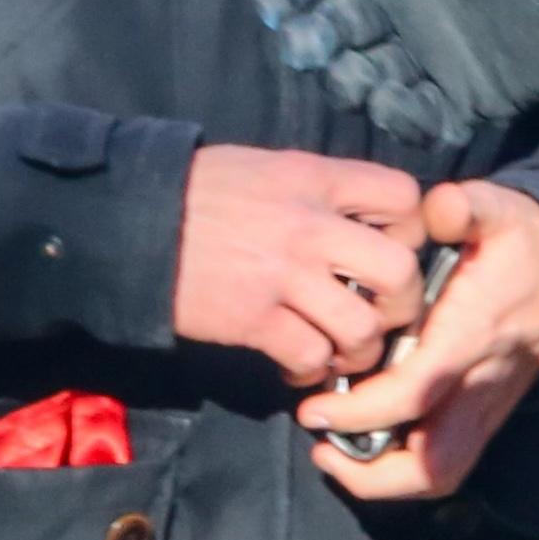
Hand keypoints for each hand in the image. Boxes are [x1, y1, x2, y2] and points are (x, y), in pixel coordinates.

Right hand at [171, 144, 427, 384]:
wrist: (129, 221)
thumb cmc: (196, 191)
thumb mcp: (264, 168)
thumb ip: (316, 190)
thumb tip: (361, 221)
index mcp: (314, 178)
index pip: (403, 198)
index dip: (409, 231)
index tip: (388, 250)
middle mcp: (309, 225)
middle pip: (399, 272)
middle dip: (399, 305)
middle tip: (376, 314)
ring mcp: (283, 275)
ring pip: (361, 329)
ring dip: (357, 350)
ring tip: (337, 350)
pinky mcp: (254, 320)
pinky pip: (311, 358)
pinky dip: (310, 370)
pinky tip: (295, 363)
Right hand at [252, 0, 538, 146]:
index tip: (277, 6)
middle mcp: (395, 0)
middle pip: (326, 28)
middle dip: (308, 39)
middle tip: (310, 47)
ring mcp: (427, 51)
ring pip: (360, 76)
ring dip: (344, 80)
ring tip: (352, 76)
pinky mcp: (462, 93)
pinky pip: (415, 115)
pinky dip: (396, 116)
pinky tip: (396, 100)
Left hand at [300, 181, 538, 500]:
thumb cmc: (524, 242)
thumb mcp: (497, 209)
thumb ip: (464, 206)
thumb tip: (437, 207)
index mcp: (473, 337)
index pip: (417, 392)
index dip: (361, 410)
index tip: (312, 408)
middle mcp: (479, 386)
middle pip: (432, 463)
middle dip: (370, 472)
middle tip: (317, 440)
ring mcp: (485, 408)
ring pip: (441, 473)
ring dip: (384, 479)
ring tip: (332, 451)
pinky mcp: (484, 416)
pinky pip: (445, 462)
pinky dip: (402, 468)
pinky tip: (362, 440)